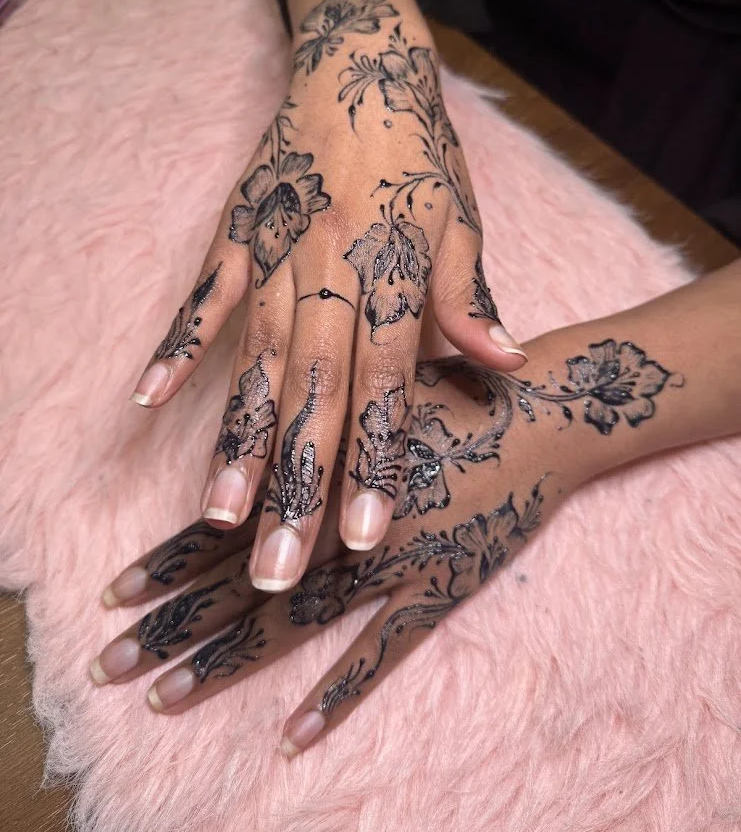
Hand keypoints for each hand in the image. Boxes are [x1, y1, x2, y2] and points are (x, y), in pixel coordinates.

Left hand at [96, 333, 679, 753]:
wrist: (546, 408)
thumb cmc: (455, 388)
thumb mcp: (371, 388)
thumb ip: (311, 421)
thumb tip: (242, 451)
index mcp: (321, 469)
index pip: (226, 525)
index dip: (166, 562)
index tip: (111, 596)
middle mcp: (345, 522)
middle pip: (243, 584)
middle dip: (171, 627)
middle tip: (109, 666)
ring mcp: (393, 562)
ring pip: (295, 622)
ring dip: (228, 663)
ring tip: (163, 698)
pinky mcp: (442, 587)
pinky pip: (384, 651)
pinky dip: (340, 692)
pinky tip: (293, 735)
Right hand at [128, 0, 525, 594]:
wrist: (361, 61)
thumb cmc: (419, 152)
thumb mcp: (462, 216)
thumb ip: (469, 295)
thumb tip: (502, 364)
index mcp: (395, 269)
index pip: (390, 383)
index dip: (380, 462)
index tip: (366, 537)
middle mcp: (332, 266)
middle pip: (317, 388)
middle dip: (301, 481)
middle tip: (283, 566)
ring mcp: (277, 248)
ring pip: (257, 357)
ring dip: (240, 437)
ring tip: (223, 514)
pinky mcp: (235, 230)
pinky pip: (204, 294)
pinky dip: (177, 344)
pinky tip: (149, 400)